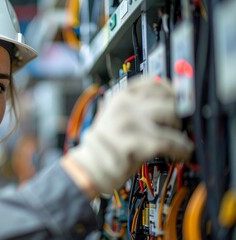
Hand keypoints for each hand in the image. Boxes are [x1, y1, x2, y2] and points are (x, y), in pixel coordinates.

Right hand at [66, 75, 193, 193]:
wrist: (89, 168)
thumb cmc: (103, 146)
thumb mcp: (112, 117)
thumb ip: (133, 107)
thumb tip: (163, 101)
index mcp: (119, 97)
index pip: (153, 83)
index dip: (171, 91)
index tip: (179, 98)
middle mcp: (125, 106)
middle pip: (167, 101)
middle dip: (179, 114)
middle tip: (180, 125)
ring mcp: (131, 123)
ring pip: (172, 119)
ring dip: (181, 132)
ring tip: (183, 142)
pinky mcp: (137, 143)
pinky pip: (170, 142)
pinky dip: (181, 149)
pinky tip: (182, 154)